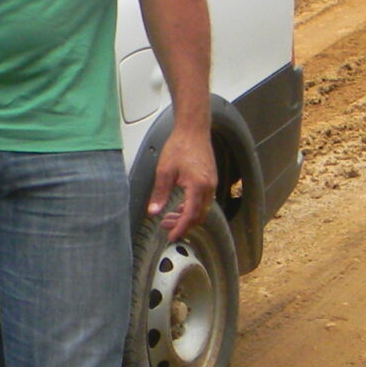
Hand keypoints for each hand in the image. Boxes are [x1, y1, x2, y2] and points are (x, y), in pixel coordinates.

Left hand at [147, 123, 218, 239]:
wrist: (193, 130)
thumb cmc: (180, 146)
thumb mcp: (164, 171)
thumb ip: (160, 193)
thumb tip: (154, 211)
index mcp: (198, 187)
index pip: (190, 215)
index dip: (181, 228)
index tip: (172, 236)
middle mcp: (208, 188)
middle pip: (199, 216)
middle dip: (183, 225)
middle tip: (166, 227)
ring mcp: (211, 184)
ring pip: (202, 209)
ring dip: (187, 216)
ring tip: (169, 217)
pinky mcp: (210, 180)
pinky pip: (203, 201)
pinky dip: (192, 207)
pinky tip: (179, 206)